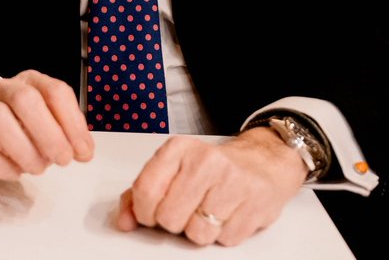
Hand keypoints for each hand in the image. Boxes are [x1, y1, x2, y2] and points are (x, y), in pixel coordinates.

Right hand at [0, 70, 93, 182]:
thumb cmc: (17, 133)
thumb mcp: (45, 128)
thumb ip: (66, 135)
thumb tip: (84, 152)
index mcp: (29, 82)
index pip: (55, 91)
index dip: (73, 123)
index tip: (83, 152)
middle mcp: (3, 88)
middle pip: (25, 99)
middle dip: (49, 133)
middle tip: (62, 160)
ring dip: (25, 150)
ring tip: (38, 168)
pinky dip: (1, 164)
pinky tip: (14, 172)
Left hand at [117, 128, 308, 245]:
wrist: (262, 162)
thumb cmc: (211, 168)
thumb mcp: (173, 168)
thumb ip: (142, 193)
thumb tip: (125, 221)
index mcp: (179, 149)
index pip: (146, 191)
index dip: (143, 212)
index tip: (149, 213)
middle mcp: (206, 162)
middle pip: (169, 218)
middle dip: (173, 222)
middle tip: (185, 210)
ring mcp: (233, 183)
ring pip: (197, 234)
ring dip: (199, 231)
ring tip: (207, 212)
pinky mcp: (256, 205)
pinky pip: (225, 240)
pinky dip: (223, 234)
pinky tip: (228, 214)